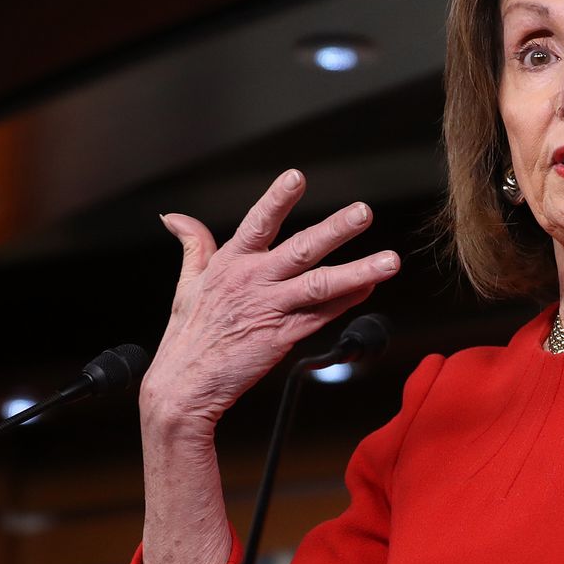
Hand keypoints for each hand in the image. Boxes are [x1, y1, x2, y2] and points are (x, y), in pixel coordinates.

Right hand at [142, 169, 399, 425]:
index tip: (297, 177)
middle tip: (363, 212)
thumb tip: (174, 217)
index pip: (257, 224)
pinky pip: (322, 316)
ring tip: (390, 260)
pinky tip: (369, 289)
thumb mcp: (185, 284)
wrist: (184, 387)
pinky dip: (347, 302)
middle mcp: (252, 282)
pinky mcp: (282, 337)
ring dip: (358, 271)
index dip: (277, 200)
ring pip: (320, 284)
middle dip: (335, 229)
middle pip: (300, 249)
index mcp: (229, 264)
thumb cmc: (189, 335)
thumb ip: (193, 245)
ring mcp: (269, 309)